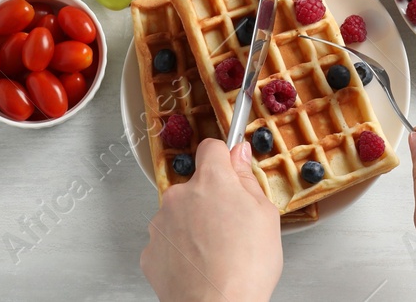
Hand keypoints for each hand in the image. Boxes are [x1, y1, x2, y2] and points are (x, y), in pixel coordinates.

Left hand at [140, 140, 282, 301]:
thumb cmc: (246, 268)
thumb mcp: (265, 215)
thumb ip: (247, 179)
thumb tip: (239, 155)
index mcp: (211, 181)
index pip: (211, 148)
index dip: (224, 158)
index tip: (231, 168)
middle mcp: (179, 196)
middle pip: (195, 185)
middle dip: (210, 199)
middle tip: (231, 225)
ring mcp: (161, 224)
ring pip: (180, 213)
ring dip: (193, 224)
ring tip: (216, 251)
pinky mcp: (150, 251)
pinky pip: (167, 240)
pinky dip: (180, 249)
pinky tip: (199, 264)